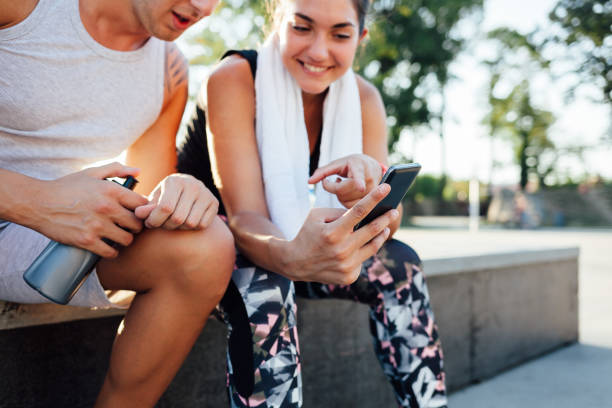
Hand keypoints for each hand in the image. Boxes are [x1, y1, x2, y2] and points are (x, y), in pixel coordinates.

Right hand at [35, 162, 147, 257]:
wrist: (38, 203)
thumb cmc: (66, 187)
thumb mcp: (91, 173)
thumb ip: (116, 169)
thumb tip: (139, 171)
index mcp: (111, 190)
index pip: (142, 204)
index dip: (142, 210)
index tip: (136, 213)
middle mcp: (107, 208)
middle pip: (137, 224)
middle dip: (135, 226)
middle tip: (128, 227)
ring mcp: (97, 225)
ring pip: (127, 240)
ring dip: (125, 240)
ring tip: (118, 237)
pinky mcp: (86, 241)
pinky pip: (111, 253)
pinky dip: (111, 252)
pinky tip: (108, 247)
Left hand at [134, 173, 218, 229]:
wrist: (189, 190)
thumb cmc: (167, 196)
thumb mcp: (155, 199)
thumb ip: (147, 207)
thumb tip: (138, 214)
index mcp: (175, 181)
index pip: (165, 207)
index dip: (155, 220)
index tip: (150, 223)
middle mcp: (193, 184)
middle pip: (178, 218)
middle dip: (166, 225)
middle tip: (162, 224)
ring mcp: (206, 193)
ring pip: (190, 223)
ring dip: (179, 228)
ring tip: (173, 222)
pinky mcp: (214, 203)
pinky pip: (202, 225)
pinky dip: (192, 228)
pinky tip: (186, 221)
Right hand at [283, 183, 398, 284]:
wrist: (295, 263)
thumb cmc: (307, 234)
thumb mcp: (316, 216)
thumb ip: (339, 212)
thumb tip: (361, 212)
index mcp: (332, 232)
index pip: (359, 211)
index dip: (374, 198)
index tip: (386, 187)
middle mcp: (342, 250)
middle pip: (372, 229)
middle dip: (386, 217)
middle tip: (394, 210)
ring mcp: (347, 265)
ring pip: (373, 246)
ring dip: (381, 234)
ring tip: (385, 227)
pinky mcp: (349, 276)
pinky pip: (363, 259)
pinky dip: (363, 250)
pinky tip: (362, 246)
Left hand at [308, 154, 383, 207]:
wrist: (371, 168)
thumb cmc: (352, 165)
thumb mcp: (338, 164)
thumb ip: (322, 172)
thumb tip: (309, 182)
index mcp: (359, 168)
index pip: (358, 176)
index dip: (359, 182)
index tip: (361, 187)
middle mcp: (368, 180)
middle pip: (343, 191)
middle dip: (334, 187)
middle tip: (337, 180)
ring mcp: (372, 193)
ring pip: (346, 201)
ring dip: (340, 195)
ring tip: (345, 184)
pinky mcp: (372, 202)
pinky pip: (351, 207)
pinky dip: (345, 201)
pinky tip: (349, 192)